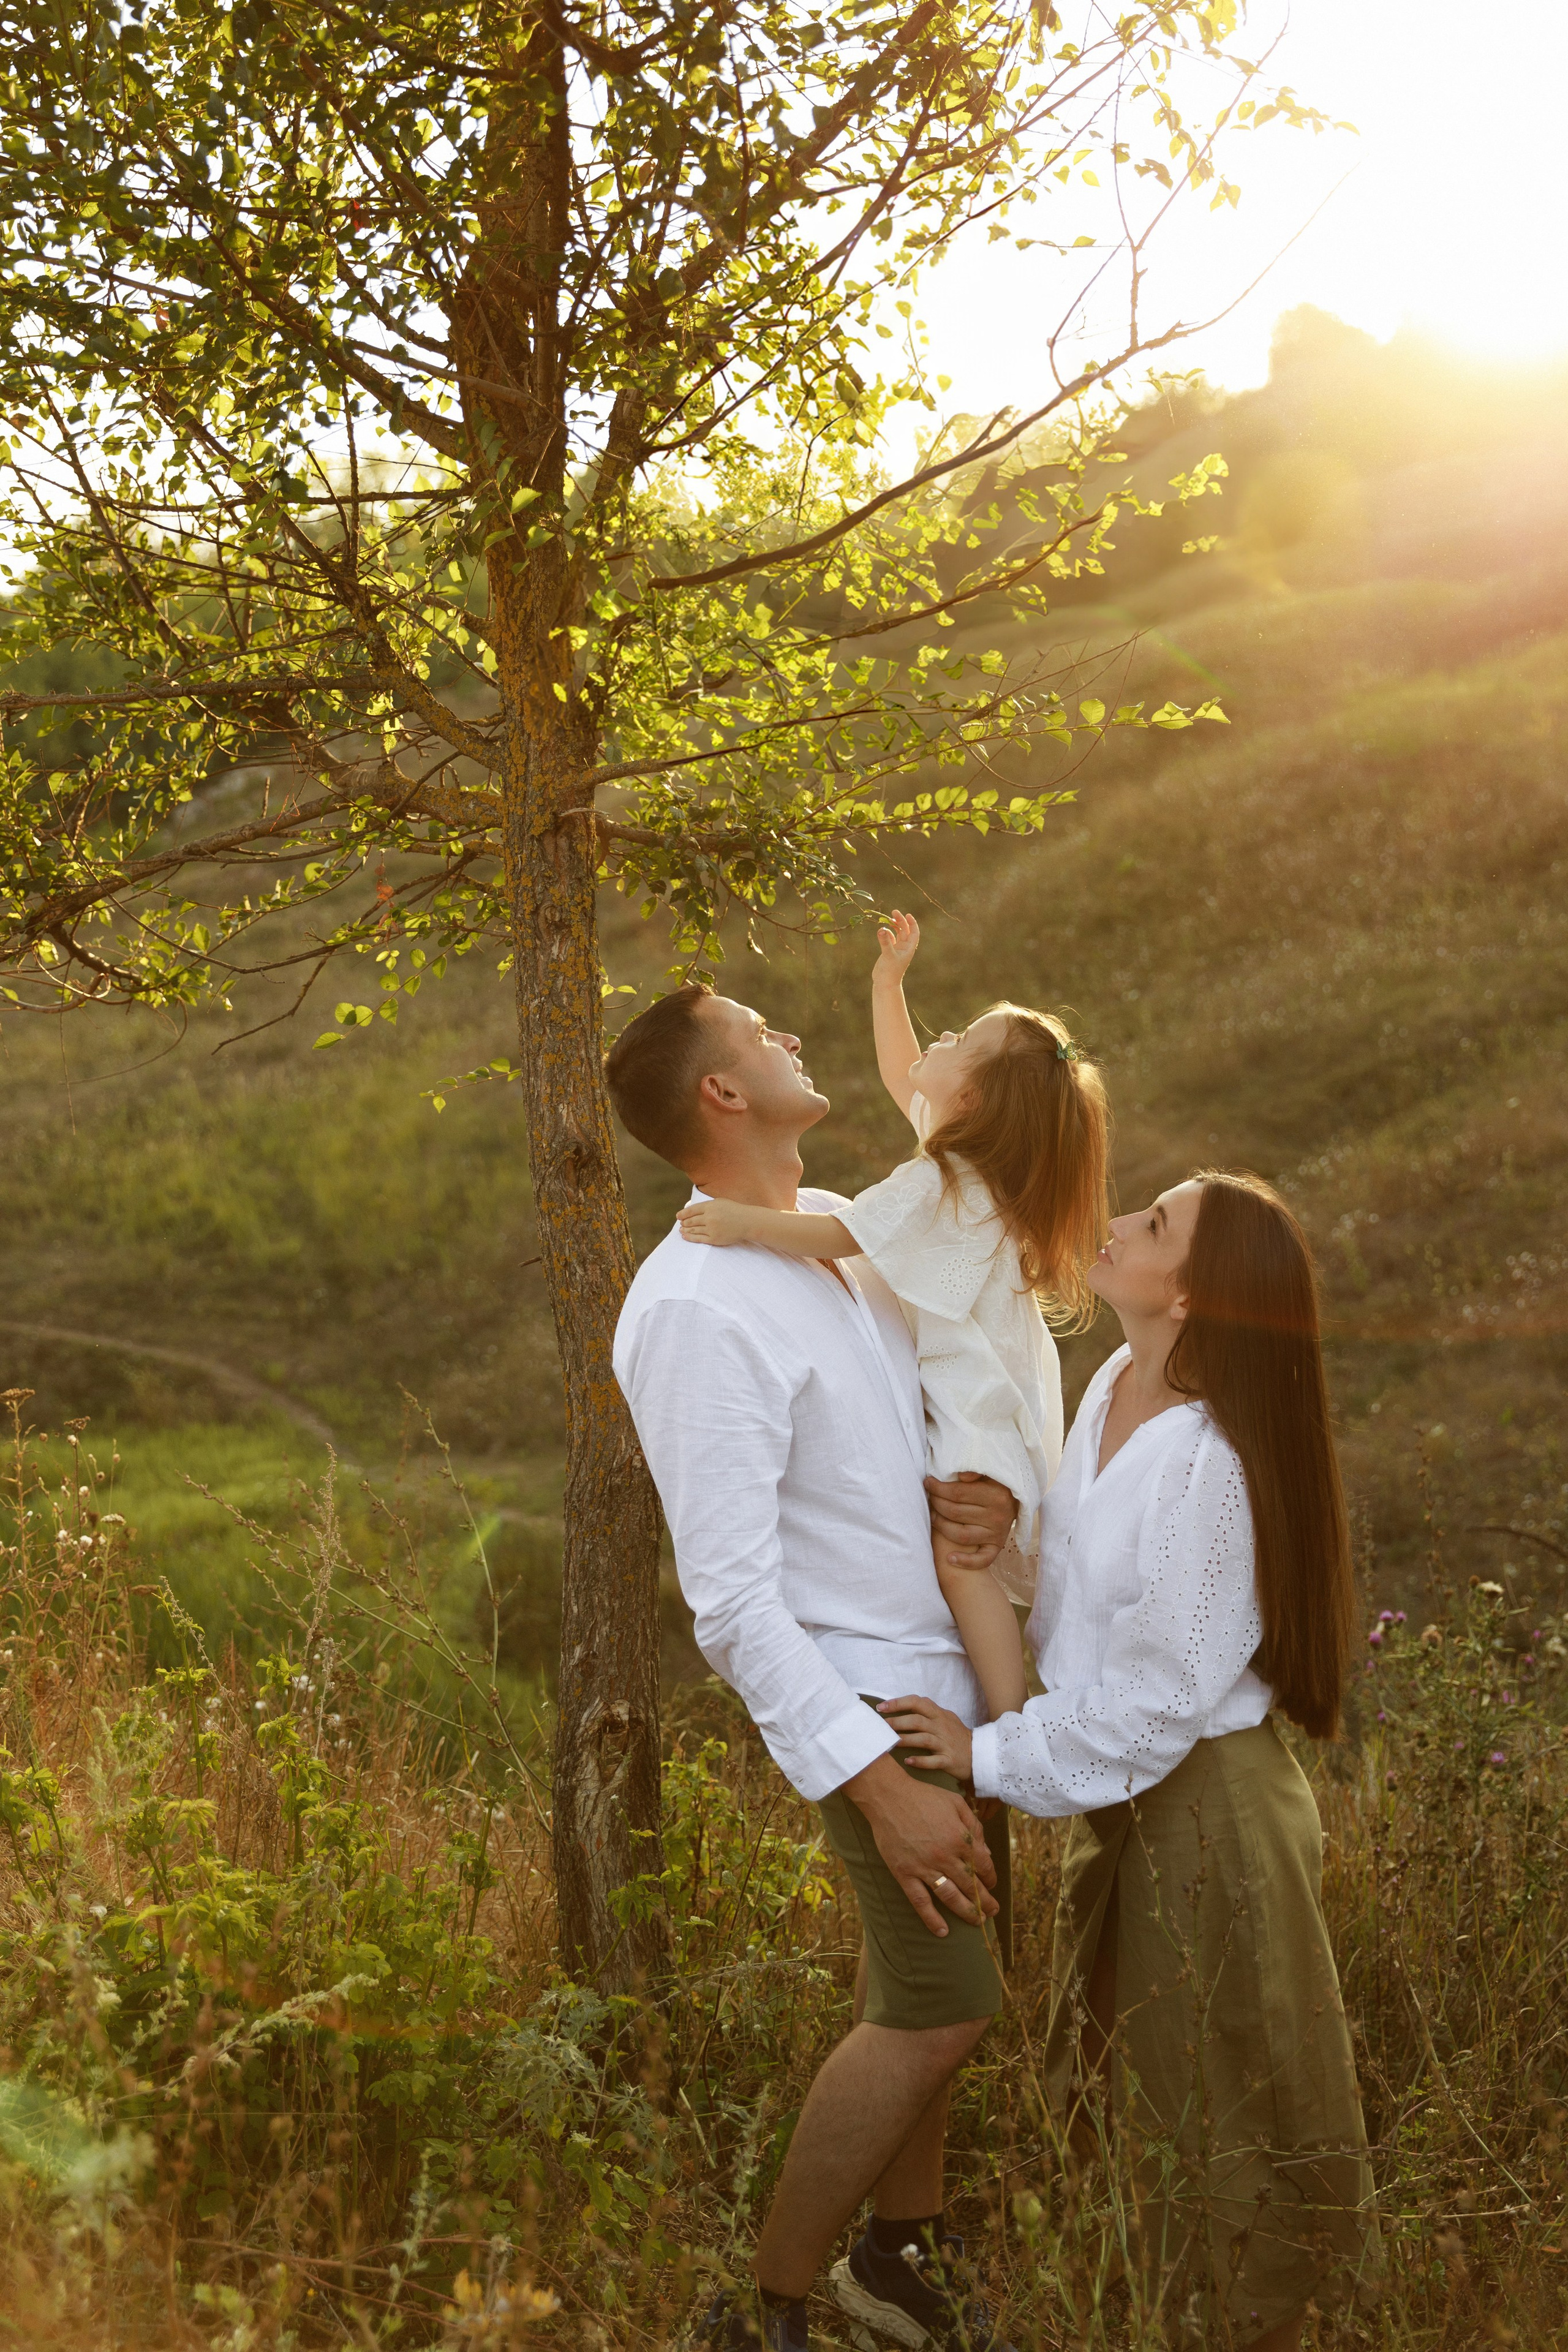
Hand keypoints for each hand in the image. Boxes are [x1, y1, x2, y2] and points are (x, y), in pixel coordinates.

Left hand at [677, 1196, 756, 1246]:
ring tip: (681, 1230)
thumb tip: (691, 1210)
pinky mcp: (714, 1239)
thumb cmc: (733, 1210)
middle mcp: (709, 1217)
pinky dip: (689, 1237)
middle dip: (684, 1222)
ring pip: (693, 1230)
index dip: (683, 1214)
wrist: (747, 1222)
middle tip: (681, 1224)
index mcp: (710, 1206)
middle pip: (691, 1221)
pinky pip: (698, 1239)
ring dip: (685, 1230)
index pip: (691, 1210)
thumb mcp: (720, 1202)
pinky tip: (685, 1236)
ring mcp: (711, 1229)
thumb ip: (706, 1205)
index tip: (678, 1216)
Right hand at [841, 1749, 996, 1935]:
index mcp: (960, 1838)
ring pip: (951, 1897)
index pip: (983, 1866)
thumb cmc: (924, 1796)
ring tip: (978, 1922)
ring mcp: (924, 1867)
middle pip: (971, 1885)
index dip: (991, 1877)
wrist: (889, 1797)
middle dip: (986, 1901)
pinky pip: (920, 1902)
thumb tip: (986, 1852)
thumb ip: (974, 1826)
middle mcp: (945, 1856)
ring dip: (967, 1912)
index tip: (992, 1884)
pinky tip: (942, 1932)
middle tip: (993, 1911)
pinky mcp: (905, 1874)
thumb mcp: (956, 1802)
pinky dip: (931, 1919)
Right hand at [874, 907, 920, 978]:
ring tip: (888, 918)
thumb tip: (881, 929)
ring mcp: (897, 950)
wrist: (885, 984)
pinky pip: (890, 939)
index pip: (914, 932)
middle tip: (894, 912)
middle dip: (901, 921)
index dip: (912, 923)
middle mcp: (904, 948)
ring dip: (894, 926)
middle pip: (905, 930)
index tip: (907, 914)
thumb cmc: (890, 972)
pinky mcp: (889, 952)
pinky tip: (882, 930)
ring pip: (898, 934)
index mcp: (909, 948)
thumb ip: (885, 942)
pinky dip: (887, 933)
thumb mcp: (888, 955)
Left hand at [878, 1694, 973, 1780]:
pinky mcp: (949, 1760)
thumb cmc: (957, 1735)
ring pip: (923, 1739)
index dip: (898, 1703)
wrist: (979, 1754)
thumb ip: (927, 1712)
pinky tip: (908, 1761)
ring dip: (905, 1740)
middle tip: (881, 1727)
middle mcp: (941, 1727)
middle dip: (897, 1722)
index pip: (917, 1703)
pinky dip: (920, 1761)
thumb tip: (902, 1707)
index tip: (881, 1708)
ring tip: (890, 1743)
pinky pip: (933, 1761)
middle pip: (917, 1721)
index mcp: (939, 1714)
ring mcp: (945, 1744)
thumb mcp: (945, 1718)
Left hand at [926, 1471, 1015, 1573]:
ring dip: (941, 1526)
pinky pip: (981, 1559)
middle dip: (936, 1503)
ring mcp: (996, 1534)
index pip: (957, 1493)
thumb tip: (960, 1476)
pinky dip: (966, 1561)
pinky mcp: (996, 1547)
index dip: (938, 1488)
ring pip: (961, 1535)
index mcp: (995, 1495)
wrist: (1016, 1502)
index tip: (928, 1483)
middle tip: (929, 1497)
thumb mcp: (990, 1473)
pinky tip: (950, 1558)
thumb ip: (976, 1471)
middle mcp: (997, 1516)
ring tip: (932, 1517)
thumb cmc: (997, 1484)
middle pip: (955, 1512)